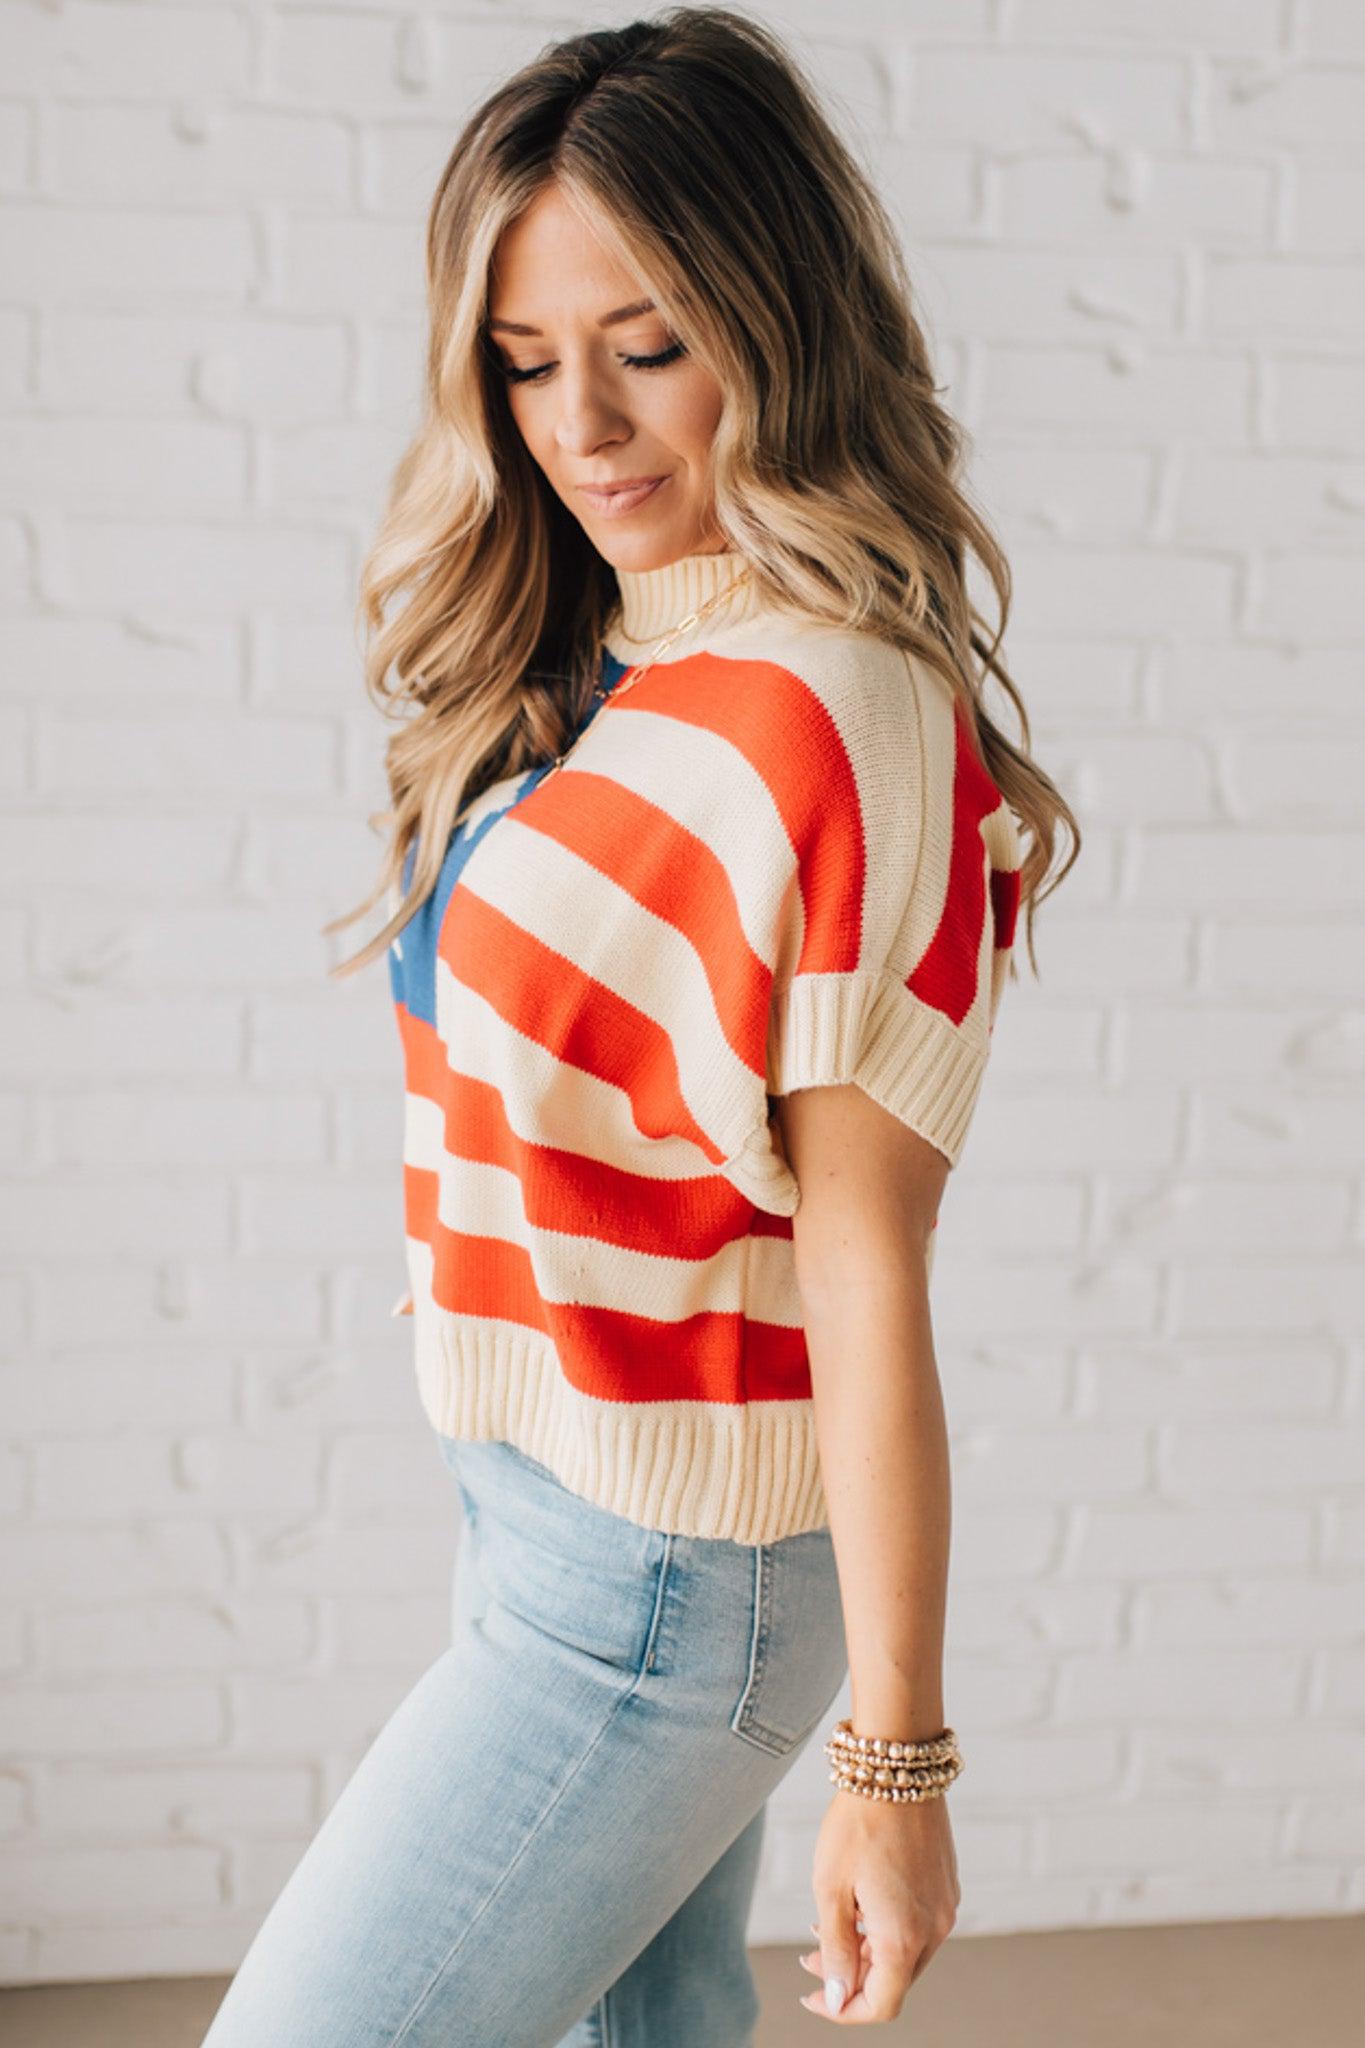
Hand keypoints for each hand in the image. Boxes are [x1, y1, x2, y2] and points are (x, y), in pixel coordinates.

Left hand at [798, 1791, 959, 2023]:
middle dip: (851, 1979)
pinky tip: (859, 1904)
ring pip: (906, 1953)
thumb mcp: (831, 1888)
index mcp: (903, 1938)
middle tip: (810, 1959)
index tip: (815, 1997)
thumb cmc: (857, 1826)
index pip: (880, 2005)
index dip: (844, 2011)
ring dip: (867, 1952)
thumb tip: (839, 1998)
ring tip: (826, 1928)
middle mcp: (934, 1929)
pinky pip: (918, 1925)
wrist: (895, 1769)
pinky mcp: (946, 1886)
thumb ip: (837, 1950)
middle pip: (893, 1981)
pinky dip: (887, 1928)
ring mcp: (944, 1907)